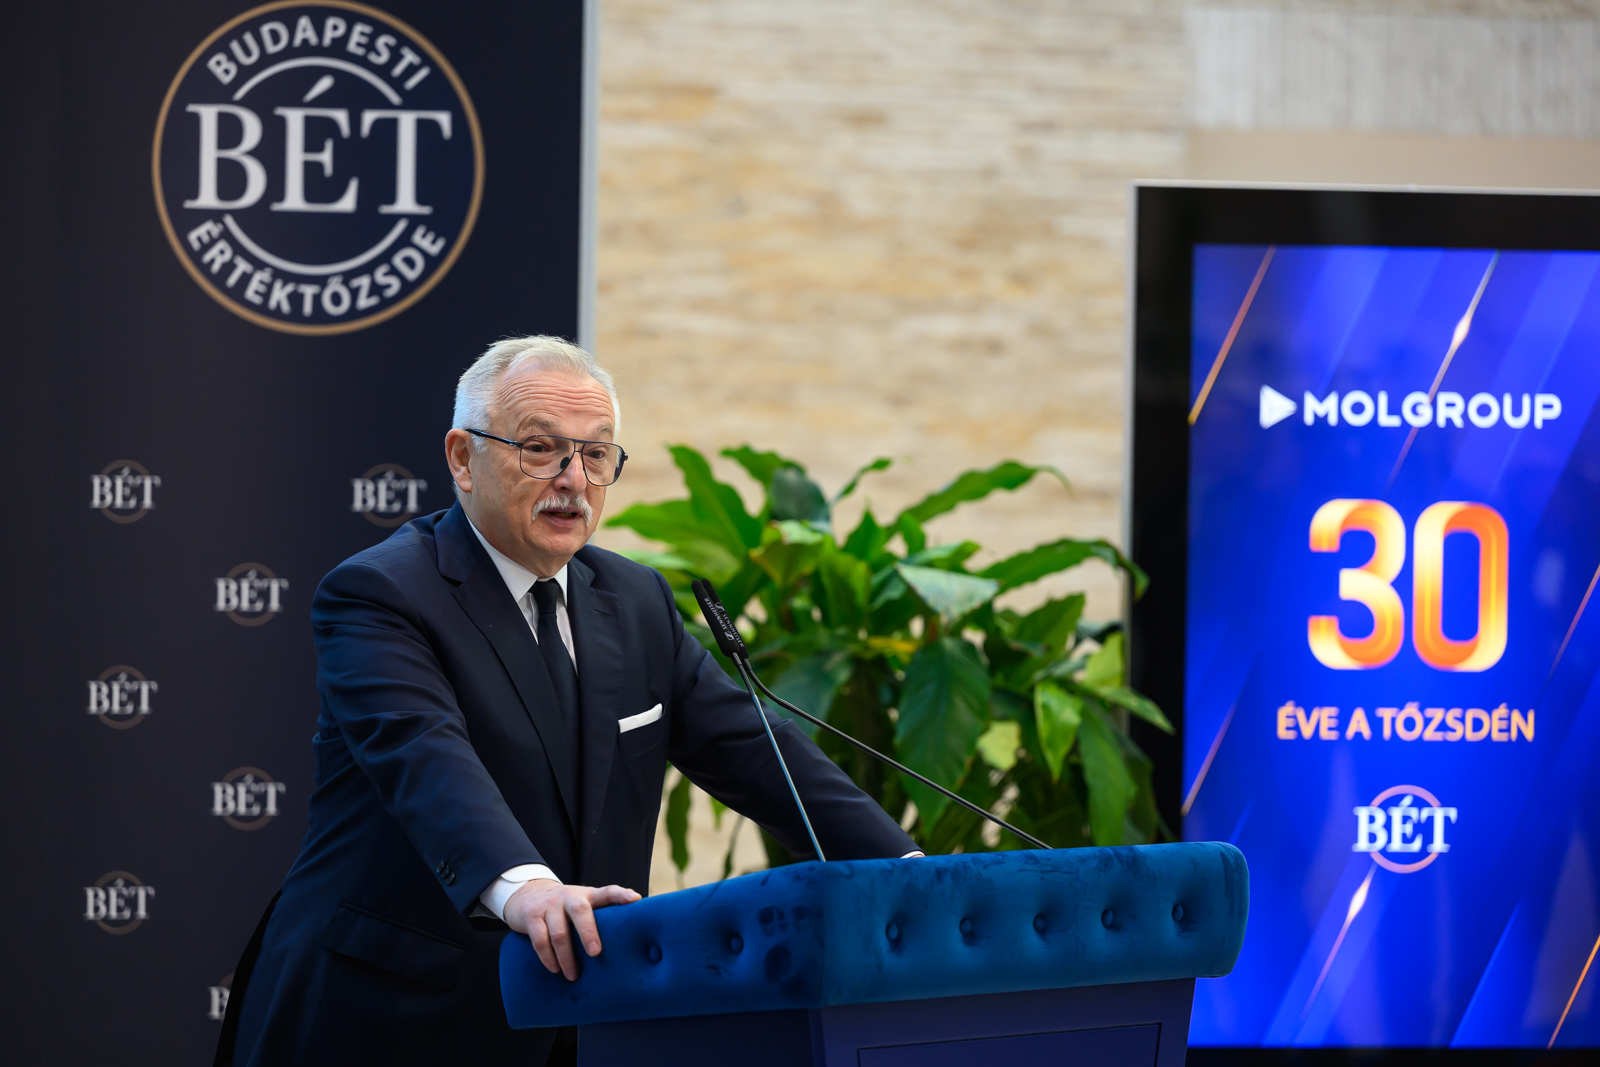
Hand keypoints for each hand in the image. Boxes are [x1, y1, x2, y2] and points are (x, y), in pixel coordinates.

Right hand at [503, 879, 640, 980]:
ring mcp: (549, 906)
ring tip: (573, 975)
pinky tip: (554, 969)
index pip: (607, 892)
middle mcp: (569, 897)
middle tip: (595, 953)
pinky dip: (547, 958)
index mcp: (586, 895)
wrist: (527, 894)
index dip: (621, 895)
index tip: (635, 899)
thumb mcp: (582, 903)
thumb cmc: (564, 907)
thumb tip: (630, 938)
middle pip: (580, 911)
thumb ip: (601, 914)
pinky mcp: (532, 917)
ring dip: (566, 957)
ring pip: (558, 932)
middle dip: (588, 933)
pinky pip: (540, 940)